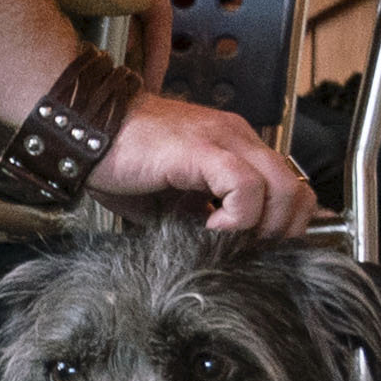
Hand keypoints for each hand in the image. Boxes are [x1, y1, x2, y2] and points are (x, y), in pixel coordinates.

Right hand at [93, 91, 315, 236]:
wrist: (84, 129)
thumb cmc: (120, 159)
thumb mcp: (171, 196)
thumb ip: (200, 214)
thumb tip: (220, 248)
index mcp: (234, 144)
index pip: (289, 183)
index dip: (284, 222)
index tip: (259, 249)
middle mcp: (237, 137)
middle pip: (296, 188)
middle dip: (282, 231)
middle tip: (251, 252)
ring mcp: (223, 140)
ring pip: (282, 187)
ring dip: (263, 226)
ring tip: (231, 241)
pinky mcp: (202, 150)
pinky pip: (245, 186)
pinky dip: (238, 217)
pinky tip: (210, 227)